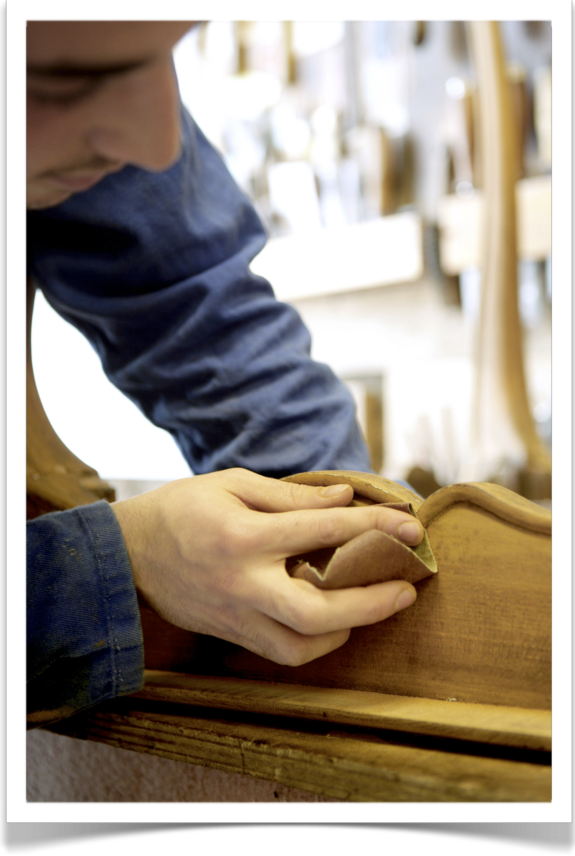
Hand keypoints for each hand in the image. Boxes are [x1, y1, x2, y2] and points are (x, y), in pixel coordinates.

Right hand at [111, 468, 422, 665]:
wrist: (128, 554)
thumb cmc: (182, 508)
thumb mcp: (233, 484)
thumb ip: (291, 496)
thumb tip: (345, 500)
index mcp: (242, 536)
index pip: (323, 532)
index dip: (375, 529)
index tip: (412, 527)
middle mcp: (241, 583)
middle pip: (317, 611)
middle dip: (371, 604)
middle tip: (407, 590)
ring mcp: (235, 616)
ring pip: (301, 646)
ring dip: (347, 630)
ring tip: (373, 606)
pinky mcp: (231, 634)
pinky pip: (282, 652)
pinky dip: (316, 642)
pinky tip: (334, 622)